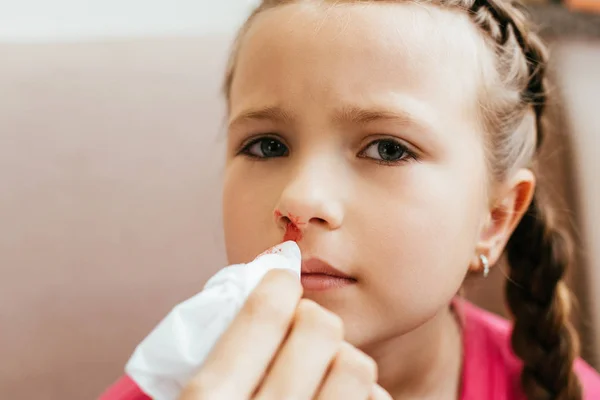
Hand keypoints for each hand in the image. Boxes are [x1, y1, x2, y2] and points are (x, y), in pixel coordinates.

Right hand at [179, 269, 391, 399]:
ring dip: (342, 360)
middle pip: (319, 327)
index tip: (283, 279)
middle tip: (303, 328)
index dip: (278, 283)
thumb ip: (218, 351)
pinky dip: (364, 395)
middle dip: (312, 319)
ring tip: (325, 369)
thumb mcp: (196, 395)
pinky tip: (341, 399)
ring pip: (356, 365)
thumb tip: (262, 284)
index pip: (265, 312)